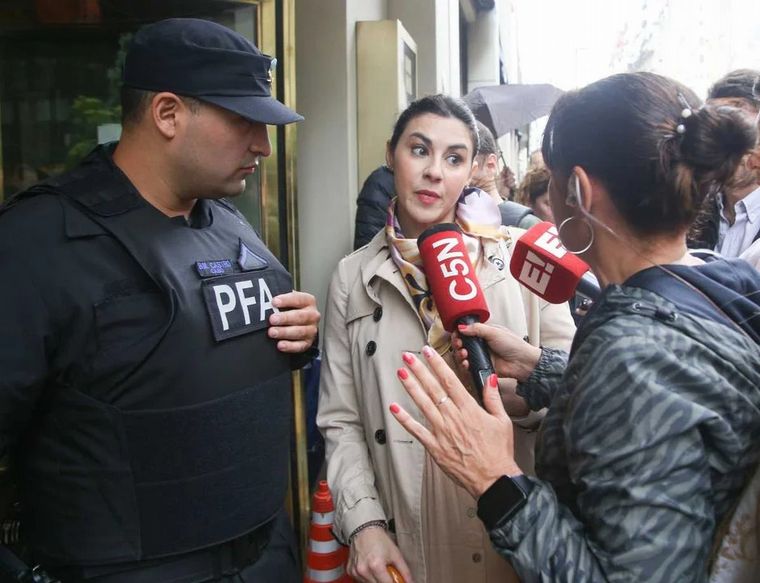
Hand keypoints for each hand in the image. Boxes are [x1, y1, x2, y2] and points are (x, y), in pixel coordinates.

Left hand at [268, 291, 319, 352]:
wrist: (299, 324)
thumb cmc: (291, 309)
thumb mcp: (287, 301)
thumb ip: (280, 300)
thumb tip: (265, 299)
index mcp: (308, 301)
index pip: (299, 299)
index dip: (286, 300)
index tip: (274, 302)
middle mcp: (312, 315)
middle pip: (300, 316)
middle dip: (285, 318)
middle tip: (272, 319)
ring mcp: (311, 330)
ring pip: (300, 331)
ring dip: (285, 332)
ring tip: (272, 332)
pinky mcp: (308, 342)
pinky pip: (300, 346)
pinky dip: (290, 346)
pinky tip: (280, 345)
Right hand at [349, 526, 413, 582]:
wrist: (364, 529)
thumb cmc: (380, 539)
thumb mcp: (396, 554)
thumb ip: (404, 571)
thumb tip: (410, 582)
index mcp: (376, 566)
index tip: (396, 581)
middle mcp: (364, 570)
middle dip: (385, 581)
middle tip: (388, 573)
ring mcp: (356, 571)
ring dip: (376, 580)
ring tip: (379, 569)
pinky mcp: (350, 571)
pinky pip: (360, 581)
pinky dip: (367, 578)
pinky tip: (370, 568)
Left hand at [391, 347, 520, 497]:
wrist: (493, 478)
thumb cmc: (499, 451)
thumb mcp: (502, 421)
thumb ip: (493, 398)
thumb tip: (490, 378)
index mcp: (469, 409)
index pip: (450, 380)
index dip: (437, 364)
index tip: (428, 351)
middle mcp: (453, 418)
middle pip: (433, 388)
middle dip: (419, 370)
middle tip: (408, 356)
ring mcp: (442, 432)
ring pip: (423, 404)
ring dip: (411, 387)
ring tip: (401, 373)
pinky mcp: (435, 447)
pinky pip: (417, 430)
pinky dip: (404, 419)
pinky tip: (394, 407)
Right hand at [454, 323, 540, 382]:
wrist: (522, 362)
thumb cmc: (514, 345)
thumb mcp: (494, 332)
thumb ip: (477, 329)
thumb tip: (461, 327)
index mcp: (484, 333)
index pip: (466, 331)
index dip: (459, 333)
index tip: (457, 335)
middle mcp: (481, 344)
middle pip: (462, 344)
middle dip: (457, 344)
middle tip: (459, 344)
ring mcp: (480, 356)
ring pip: (463, 355)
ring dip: (459, 354)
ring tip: (464, 354)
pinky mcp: (481, 367)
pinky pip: (468, 367)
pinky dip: (464, 365)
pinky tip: (466, 363)